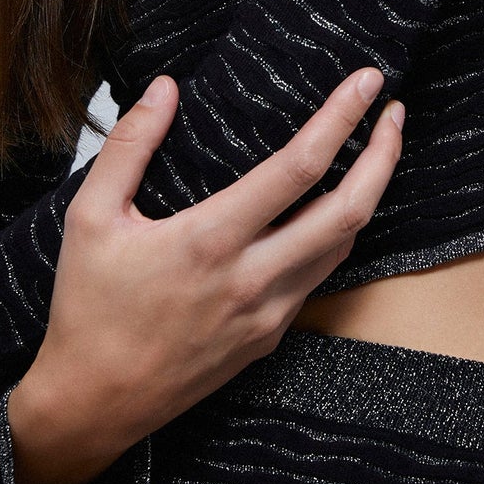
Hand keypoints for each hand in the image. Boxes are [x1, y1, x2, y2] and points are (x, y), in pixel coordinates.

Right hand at [6, 66, 403, 483]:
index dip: (342, 117)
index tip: (367, 81)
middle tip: (395, 111)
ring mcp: (268, 313)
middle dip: (384, 154)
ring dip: (369, 194)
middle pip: (350, 210)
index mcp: (210, 241)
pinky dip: (336, 235)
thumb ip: (128, 144)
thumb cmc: (88, 308)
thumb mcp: (89, 217)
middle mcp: (253, 279)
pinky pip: (319, 276)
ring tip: (375, 151)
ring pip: (344, 246)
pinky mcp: (269, 337)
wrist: (95, 401)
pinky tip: (332, 209)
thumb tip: (165, 87)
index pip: (299, 166)